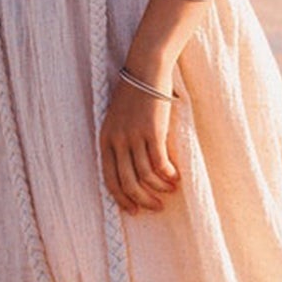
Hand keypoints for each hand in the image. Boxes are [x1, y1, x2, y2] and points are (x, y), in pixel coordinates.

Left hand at [99, 75, 181, 215]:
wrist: (145, 70)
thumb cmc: (134, 94)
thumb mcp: (118, 120)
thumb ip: (121, 142)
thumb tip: (135, 170)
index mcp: (105, 139)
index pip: (110, 179)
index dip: (122, 199)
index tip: (134, 210)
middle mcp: (117, 141)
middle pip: (128, 182)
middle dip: (143, 200)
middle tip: (157, 207)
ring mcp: (134, 137)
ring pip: (146, 176)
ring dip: (160, 188)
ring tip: (171, 191)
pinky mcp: (152, 132)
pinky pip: (160, 164)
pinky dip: (168, 175)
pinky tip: (176, 177)